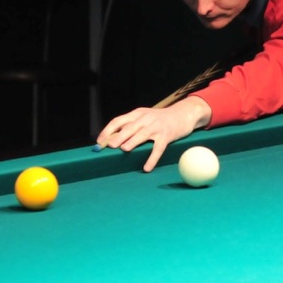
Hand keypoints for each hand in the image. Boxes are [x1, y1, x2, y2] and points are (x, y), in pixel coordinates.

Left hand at [96, 96, 211, 171]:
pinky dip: (152, 159)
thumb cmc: (159, 119)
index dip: (108, 130)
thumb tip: (111, 140)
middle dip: (119, 136)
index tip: (100, 141)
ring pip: (142, 135)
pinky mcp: (167, 136)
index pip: (119, 120)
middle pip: (130, 127)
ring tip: (124, 149)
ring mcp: (157, 127)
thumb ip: (130, 126)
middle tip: (111, 145)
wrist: (182, 114)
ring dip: (132, 142)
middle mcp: (146, 118)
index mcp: (137, 114)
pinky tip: (146, 168)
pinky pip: (158, 149)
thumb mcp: (144, 117)